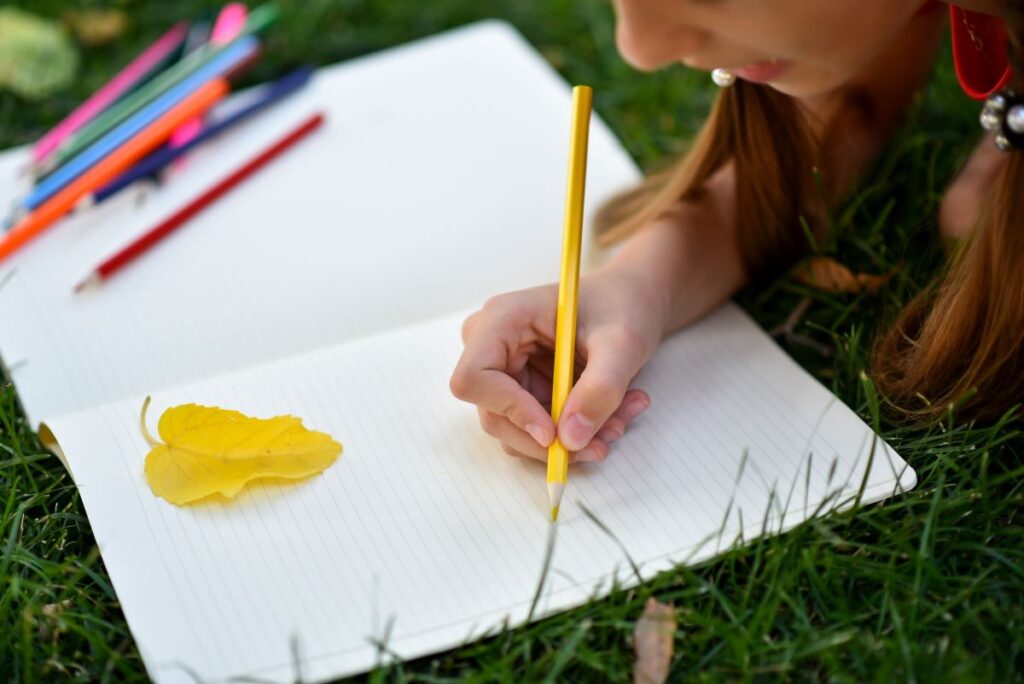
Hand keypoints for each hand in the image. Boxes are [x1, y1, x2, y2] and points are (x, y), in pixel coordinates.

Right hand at [450, 268, 662, 461]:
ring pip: (520, 430)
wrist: (631, 299)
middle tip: (602, 442)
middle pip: (495, 415)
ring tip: (620, 419)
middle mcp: (493, 346)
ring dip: (571, 438)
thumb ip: (600, 389)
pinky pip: (538, 427)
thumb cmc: (622, 305)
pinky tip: (613, 414)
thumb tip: (570, 440)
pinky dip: (576, 431)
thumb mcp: (622, 344)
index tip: (554, 434)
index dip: (509, 410)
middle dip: (551, 438)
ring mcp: (505, 369)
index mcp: (502, 320)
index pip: (474, 378)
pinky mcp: (523, 388)